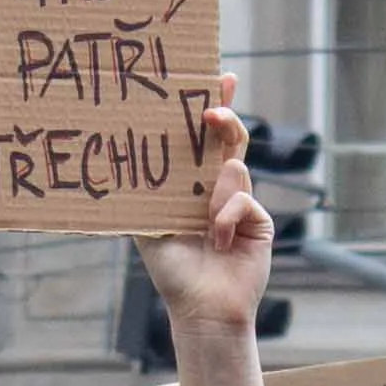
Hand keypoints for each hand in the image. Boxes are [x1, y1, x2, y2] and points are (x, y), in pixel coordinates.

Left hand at [133, 74, 275, 340]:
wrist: (201, 308)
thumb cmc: (173, 272)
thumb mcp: (148, 227)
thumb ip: (146, 195)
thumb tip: (126, 159)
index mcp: (194, 186)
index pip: (206, 139)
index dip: (215, 106)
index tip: (217, 76)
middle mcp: (219, 188)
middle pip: (229, 140)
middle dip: (225, 117)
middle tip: (214, 104)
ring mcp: (241, 202)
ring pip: (234, 169)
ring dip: (215, 195)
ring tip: (205, 226)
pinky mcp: (259, 219)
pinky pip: (242, 199)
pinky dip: (226, 217)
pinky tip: (220, 240)